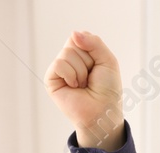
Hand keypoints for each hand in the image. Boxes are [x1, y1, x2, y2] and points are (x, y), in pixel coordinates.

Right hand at [44, 30, 125, 149]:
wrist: (103, 112)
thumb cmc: (108, 90)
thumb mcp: (108, 60)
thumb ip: (94, 42)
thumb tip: (74, 33)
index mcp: (82, 54)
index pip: (80, 36)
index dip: (92, 50)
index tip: (98, 66)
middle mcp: (69, 60)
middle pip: (73, 43)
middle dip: (87, 61)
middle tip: (90, 79)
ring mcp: (59, 69)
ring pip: (67, 53)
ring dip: (81, 71)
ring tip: (83, 85)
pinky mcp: (51, 79)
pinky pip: (59, 65)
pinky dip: (71, 75)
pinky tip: (74, 87)